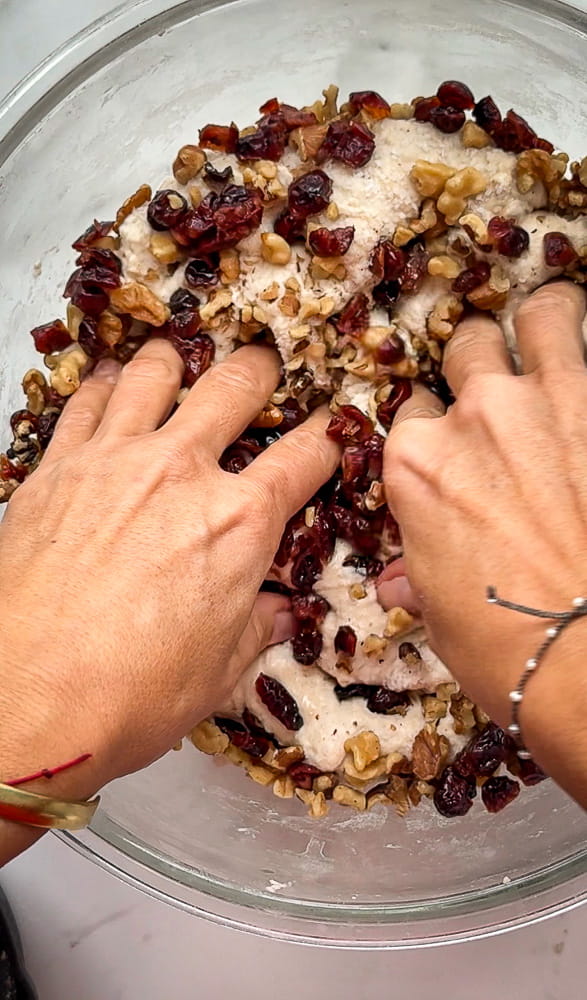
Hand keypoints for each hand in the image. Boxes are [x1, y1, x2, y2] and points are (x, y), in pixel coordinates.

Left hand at [0, 339, 338, 805]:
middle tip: (262, 367)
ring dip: (177, 361)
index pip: (305, 456)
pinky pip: (84, 402)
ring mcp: (114, 461)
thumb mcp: (219, 671)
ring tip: (182, 360)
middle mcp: (180, 473)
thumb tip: (277, 612)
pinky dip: (103, 385)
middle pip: (234, 386)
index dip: (329, 436)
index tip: (333, 428)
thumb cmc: (129, 696)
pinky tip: (108, 387)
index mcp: (239, 523)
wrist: (24, 703)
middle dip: (259, 370)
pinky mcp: (56, 468)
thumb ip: (256, 627)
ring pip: (153, 372)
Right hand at [383, 282, 586, 803]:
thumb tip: (400, 579)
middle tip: (501, 395)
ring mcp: (547, 402)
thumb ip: (417, 571)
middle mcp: (475, 417)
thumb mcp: (440, 613)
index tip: (452, 442)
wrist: (584, 659)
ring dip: (543, 325)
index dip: (434, 424)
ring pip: (542, 314)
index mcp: (417, 465)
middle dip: (478, 364)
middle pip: (466, 347)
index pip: (413, 411)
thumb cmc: (504, 648)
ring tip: (555, 341)